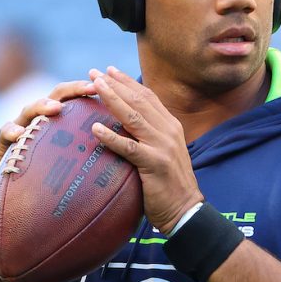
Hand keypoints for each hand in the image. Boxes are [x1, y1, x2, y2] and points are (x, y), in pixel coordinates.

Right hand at [0, 80, 97, 189]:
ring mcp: (20, 126)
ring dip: (43, 106)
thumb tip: (118, 155)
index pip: (74, 98)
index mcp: (56, 119)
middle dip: (73, 89)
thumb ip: (84, 150)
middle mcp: (39, 117)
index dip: (89, 91)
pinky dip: (11, 131)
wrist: (8, 182)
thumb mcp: (65, 158)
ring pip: (29, 109)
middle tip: (91, 88)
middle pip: (55, 96)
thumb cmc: (44, 170)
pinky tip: (19, 134)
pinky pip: (5, 132)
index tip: (107, 88)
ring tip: (57, 108)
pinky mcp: (4, 141)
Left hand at [88, 66, 203, 233]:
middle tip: (95, 72)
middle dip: (115, 84)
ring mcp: (163, 147)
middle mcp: (168, 131)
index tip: (109, 71)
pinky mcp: (155, 164)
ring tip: (94, 87)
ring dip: (112, 100)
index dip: (128, 82)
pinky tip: (95, 129)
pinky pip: (130, 147)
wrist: (186, 211)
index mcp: (171, 126)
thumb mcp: (163, 154)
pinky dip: (112, 137)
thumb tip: (127, 127)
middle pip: (139, 101)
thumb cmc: (169, 185)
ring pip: (133, 117)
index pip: (148, 97)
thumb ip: (150, 138)